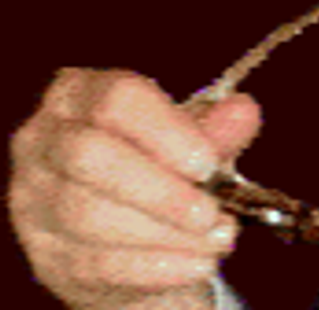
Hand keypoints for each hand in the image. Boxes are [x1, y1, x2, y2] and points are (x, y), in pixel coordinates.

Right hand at [9, 68, 261, 308]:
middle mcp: (44, 140)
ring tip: (216, 236)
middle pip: (91, 156)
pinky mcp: (45, 254)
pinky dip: (156, 265)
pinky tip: (196, 262)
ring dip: (164, 231)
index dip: (165, 131)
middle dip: (160, 188)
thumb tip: (243, 112)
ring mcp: (35, 200)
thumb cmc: (158, 169)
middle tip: (212, 210)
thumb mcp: (189, 140)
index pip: (116, 98)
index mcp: (78, 93)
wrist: (130, 237)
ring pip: (91, 215)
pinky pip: (97, 263)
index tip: (207, 162)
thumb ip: (215, 128)